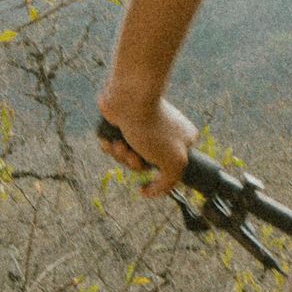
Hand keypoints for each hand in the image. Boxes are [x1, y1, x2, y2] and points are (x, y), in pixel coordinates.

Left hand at [96, 80, 196, 196]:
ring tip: (121, 144)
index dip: (156, 177)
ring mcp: (142, 130)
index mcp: (182, 141)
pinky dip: (110, 147)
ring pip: (127, 157)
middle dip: (134, 163)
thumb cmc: (153, 128)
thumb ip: (170, 183)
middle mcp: (163, 135)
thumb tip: (151, 192)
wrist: (129, 99)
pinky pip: (114, 146)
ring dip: (121, 156)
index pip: (168, 171)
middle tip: (134, 153)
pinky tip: (111, 140)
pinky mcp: (123, 125)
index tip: (148, 175)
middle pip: (144, 165)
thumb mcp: (174, 162)